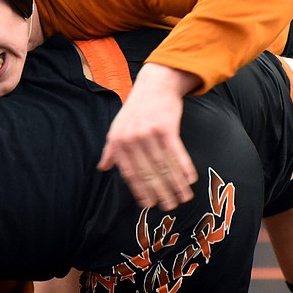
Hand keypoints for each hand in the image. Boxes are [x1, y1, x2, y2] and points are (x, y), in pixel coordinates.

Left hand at [97, 63, 198, 209]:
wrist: (154, 85)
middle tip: (169, 208)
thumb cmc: (135, 110)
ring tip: (183, 198)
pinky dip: (184, 168)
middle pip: (149, 172)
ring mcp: (149, 133)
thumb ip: (110, 149)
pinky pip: (177, 153)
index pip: (130, 173)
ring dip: (175, 184)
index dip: (140, 191)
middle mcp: (133, 139)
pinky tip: (190, 179)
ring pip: (164, 165)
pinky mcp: (167, 127)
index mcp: (119, 142)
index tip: (149, 205)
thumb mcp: (117, 127)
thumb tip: (102, 168)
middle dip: (161, 192)